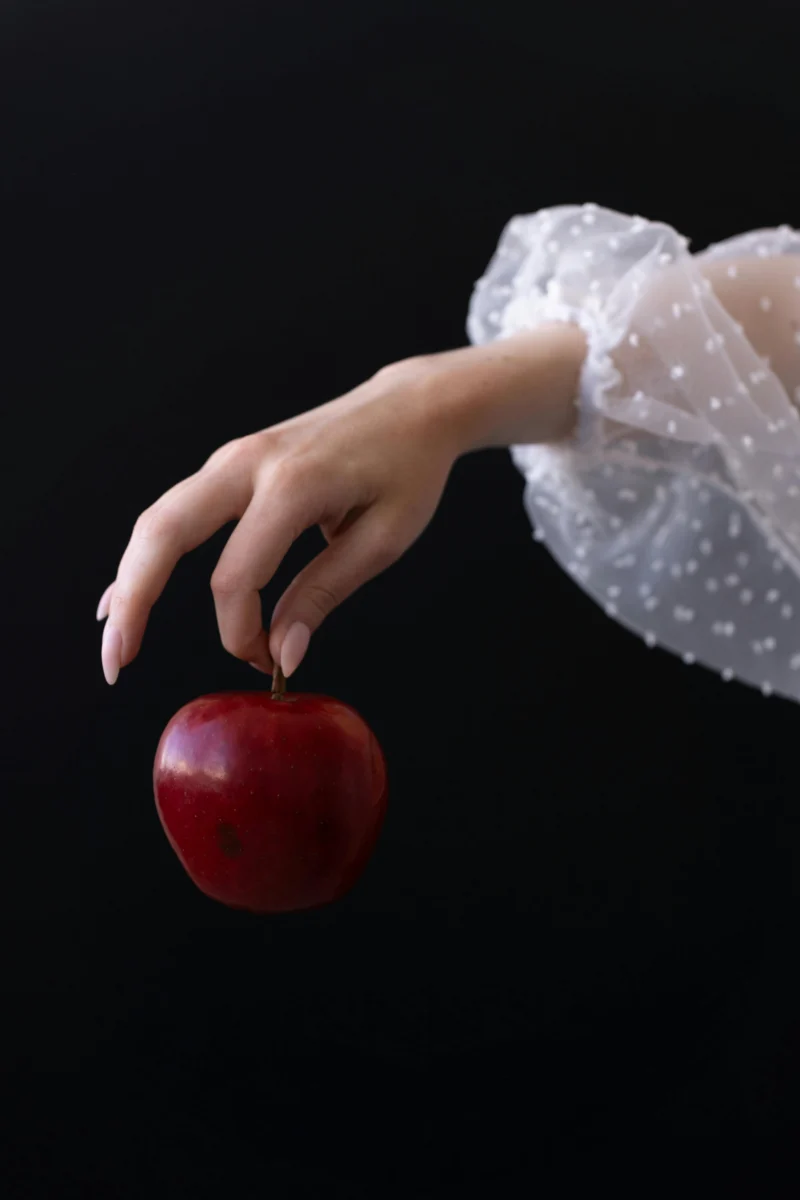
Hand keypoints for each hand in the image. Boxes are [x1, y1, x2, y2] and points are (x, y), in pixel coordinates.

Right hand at [96, 357, 457, 683]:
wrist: (411, 407)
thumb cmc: (407, 470)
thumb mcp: (383, 539)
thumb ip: (324, 594)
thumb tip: (282, 654)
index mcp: (294, 484)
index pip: (237, 575)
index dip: (240, 631)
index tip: (267, 661)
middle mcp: (249, 463)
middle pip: (164, 533)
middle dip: (134, 601)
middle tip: (119, 664)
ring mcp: (232, 459)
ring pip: (158, 521)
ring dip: (129, 581)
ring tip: (115, 641)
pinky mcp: (230, 465)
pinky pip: (174, 511)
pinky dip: (147, 556)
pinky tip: (123, 595)